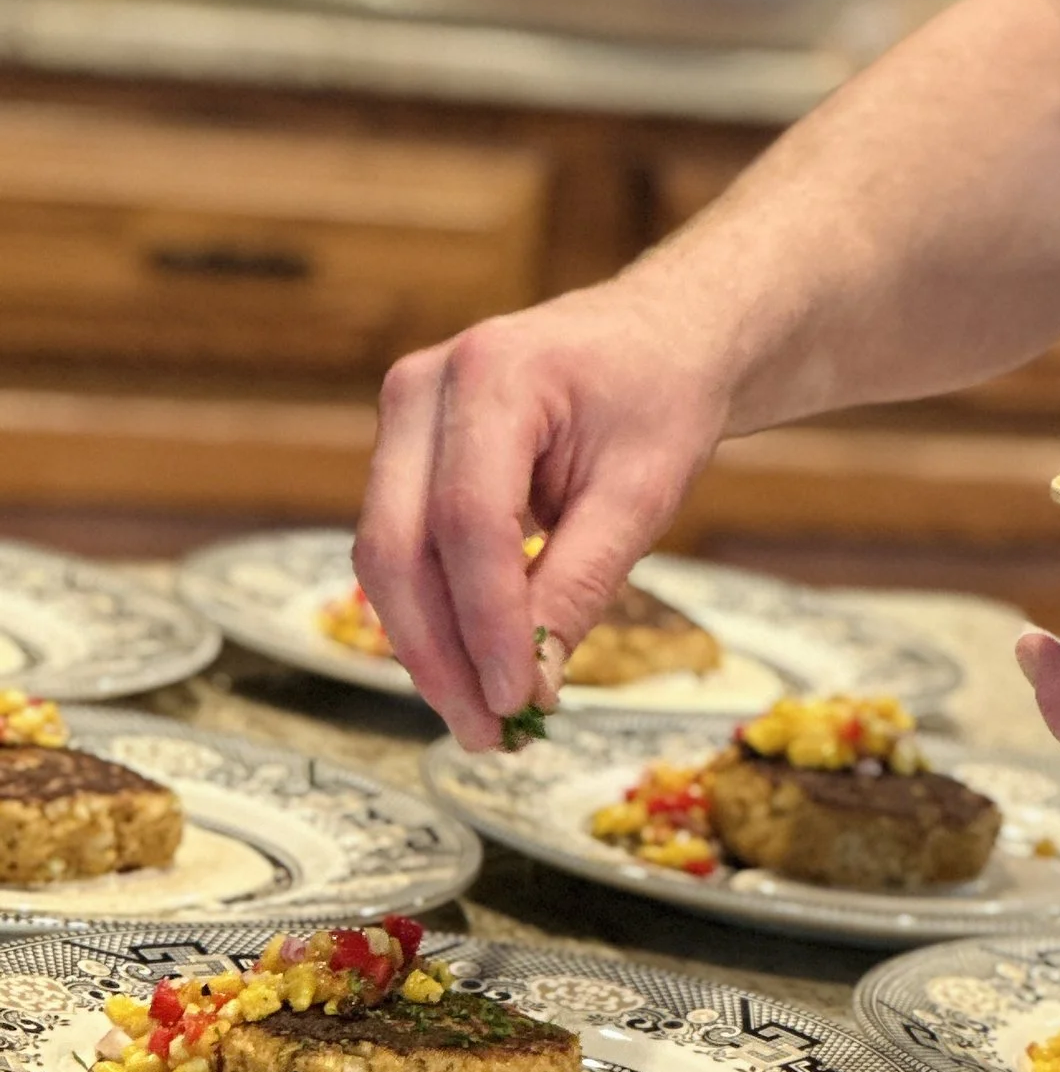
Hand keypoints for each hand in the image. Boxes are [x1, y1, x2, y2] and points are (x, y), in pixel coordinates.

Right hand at [354, 277, 731, 749]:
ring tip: (482, 720)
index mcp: (495, 374)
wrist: (659, 337)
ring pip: (386, 555)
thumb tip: (531, 683)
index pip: (469, 521)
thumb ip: (582, 582)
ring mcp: (403, 415)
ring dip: (428, 646)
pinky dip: (434, 614)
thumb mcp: (644, 490)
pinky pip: (401, 546)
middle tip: (488, 733)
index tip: (518, 698)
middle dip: (439, 652)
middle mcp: (424, 386)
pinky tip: (473, 670)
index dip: (487, 622)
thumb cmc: (662, 399)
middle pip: (399, 544)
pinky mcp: (403, 451)